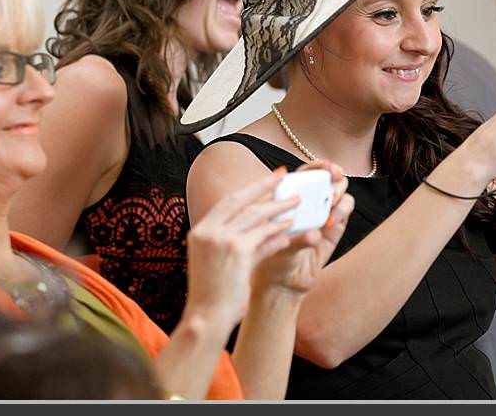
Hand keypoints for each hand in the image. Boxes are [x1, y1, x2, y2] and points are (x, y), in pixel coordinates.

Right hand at [181, 170, 306, 333]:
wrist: (206, 318)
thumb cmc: (210, 294)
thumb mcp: (210, 260)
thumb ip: (225, 239)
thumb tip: (250, 225)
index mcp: (200, 230)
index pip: (227, 201)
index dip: (248, 189)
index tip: (264, 179)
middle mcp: (210, 231)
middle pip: (241, 200)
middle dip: (264, 186)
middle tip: (283, 176)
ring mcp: (223, 240)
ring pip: (256, 216)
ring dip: (278, 208)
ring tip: (295, 203)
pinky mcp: (239, 253)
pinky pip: (264, 237)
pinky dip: (278, 233)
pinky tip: (291, 230)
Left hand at [251, 165, 352, 297]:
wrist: (279, 284)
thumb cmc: (269, 257)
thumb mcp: (277, 244)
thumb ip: (297, 240)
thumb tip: (315, 235)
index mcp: (290, 195)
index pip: (308, 172)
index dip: (319, 166)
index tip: (328, 167)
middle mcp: (309, 203)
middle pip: (329, 180)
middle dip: (335, 177)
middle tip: (334, 182)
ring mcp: (323, 217)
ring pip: (340, 196)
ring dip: (339, 196)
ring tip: (331, 203)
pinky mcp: (333, 234)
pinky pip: (343, 217)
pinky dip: (342, 214)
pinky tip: (332, 221)